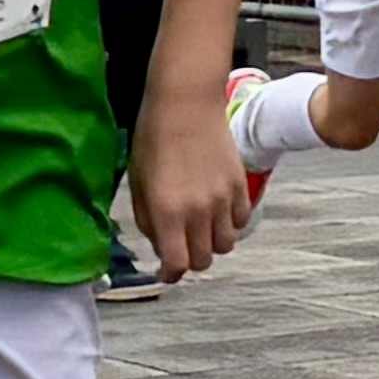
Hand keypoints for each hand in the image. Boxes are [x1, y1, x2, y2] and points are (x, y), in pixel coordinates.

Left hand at [128, 88, 250, 280]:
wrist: (185, 104)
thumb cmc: (152, 139)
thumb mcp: (137, 184)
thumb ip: (148, 220)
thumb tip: (160, 245)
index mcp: (167, 212)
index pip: (177, 264)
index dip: (170, 274)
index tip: (166, 273)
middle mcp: (198, 211)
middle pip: (203, 260)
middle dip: (189, 260)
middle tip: (181, 247)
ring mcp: (223, 199)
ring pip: (225, 245)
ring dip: (211, 243)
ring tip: (200, 229)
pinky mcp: (240, 185)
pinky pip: (241, 221)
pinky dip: (230, 224)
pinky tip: (217, 212)